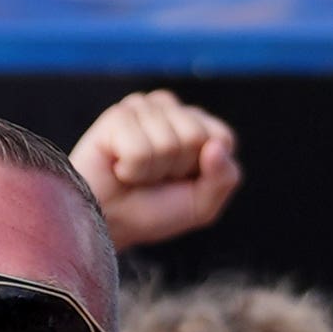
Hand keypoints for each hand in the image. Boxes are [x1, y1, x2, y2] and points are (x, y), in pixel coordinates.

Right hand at [75, 89, 244, 249]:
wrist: (108, 223)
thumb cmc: (153, 211)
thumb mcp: (202, 205)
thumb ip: (224, 178)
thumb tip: (216, 146)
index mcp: (197, 124)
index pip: (222, 137)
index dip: (205, 169)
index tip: (183, 180)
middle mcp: (171, 110)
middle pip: (196, 136)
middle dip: (177, 168)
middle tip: (155, 178)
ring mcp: (144, 108)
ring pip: (168, 143)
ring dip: (151, 171)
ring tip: (135, 173)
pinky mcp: (117, 116)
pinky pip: (140, 149)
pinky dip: (131, 170)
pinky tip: (119, 167)